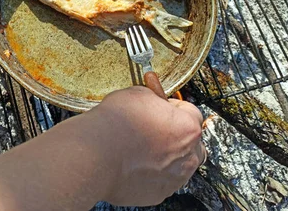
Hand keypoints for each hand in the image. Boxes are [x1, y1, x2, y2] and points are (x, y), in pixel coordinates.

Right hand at [92, 87, 204, 205]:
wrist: (95, 153)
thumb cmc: (115, 124)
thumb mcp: (137, 93)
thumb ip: (154, 99)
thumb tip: (152, 100)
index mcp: (188, 128)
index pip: (192, 113)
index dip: (173, 108)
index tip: (160, 108)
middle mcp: (188, 156)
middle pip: (190, 142)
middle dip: (175, 135)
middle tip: (151, 128)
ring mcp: (174, 178)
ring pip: (177, 164)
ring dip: (165, 155)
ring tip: (139, 147)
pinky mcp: (158, 194)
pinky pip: (161, 180)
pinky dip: (151, 173)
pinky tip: (133, 162)